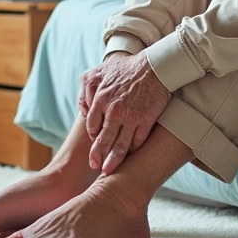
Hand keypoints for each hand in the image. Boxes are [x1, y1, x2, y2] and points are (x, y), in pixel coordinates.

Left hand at [77, 51, 170, 174]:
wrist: (153, 66)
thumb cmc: (125, 68)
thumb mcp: (97, 73)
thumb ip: (86, 89)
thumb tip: (83, 108)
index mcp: (99, 100)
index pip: (92, 126)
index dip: (93, 137)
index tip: (95, 144)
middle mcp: (113, 110)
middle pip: (103, 139)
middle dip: (97, 155)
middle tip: (95, 166)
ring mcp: (130, 116)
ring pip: (119, 144)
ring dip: (114, 160)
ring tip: (108, 171)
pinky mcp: (146, 119)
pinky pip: (138, 140)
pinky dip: (134, 150)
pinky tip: (131, 156)